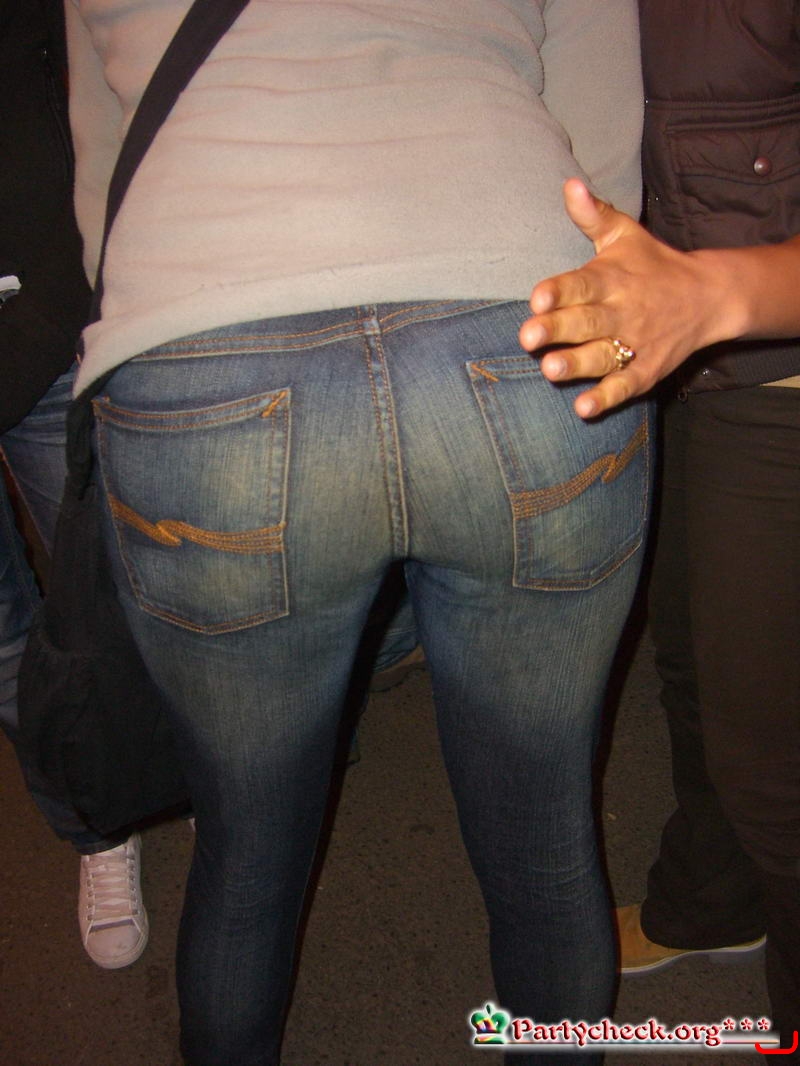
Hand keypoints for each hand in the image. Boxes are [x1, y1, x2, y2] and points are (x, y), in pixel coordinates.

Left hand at [519, 179, 716, 417]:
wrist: (710, 295)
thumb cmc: (653, 264)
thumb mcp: (625, 235)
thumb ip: (594, 216)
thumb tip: (569, 185)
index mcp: (611, 279)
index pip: (582, 284)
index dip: (559, 291)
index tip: (537, 297)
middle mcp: (622, 312)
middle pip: (586, 323)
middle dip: (558, 330)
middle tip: (528, 337)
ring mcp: (636, 343)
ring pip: (603, 356)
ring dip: (577, 364)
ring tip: (550, 370)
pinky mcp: (647, 370)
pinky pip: (625, 386)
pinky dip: (607, 398)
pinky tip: (584, 407)